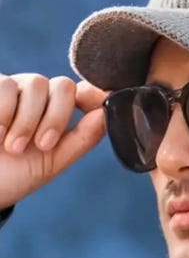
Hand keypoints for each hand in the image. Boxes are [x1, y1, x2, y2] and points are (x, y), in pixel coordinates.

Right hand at [0, 74, 109, 208]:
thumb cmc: (14, 174)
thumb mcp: (54, 160)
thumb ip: (84, 136)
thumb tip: (109, 112)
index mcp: (56, 112)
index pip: (82, 92)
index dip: (92, 96)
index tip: (92, 110)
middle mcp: (37, 96)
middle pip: (63, 86)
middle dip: (56, 117)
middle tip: (41, 145)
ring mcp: (12, 89)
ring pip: (36, 83)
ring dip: (27, 120)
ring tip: (12, 147)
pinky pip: (4, 84)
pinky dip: (4, 112)